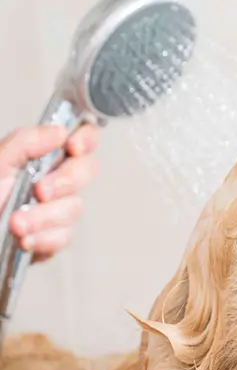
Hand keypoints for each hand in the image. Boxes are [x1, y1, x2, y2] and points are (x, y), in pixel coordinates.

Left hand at [0, 124, 100, 262]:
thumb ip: (25, 142)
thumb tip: (59, 131)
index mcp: (43, 155)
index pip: (81, 138)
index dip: (87, 139)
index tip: (73, 148)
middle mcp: (55, 179)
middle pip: (88, 170)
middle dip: (67, 181)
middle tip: (40, 191)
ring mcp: (58, 207)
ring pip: (75, 207)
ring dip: (44, 216)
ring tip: (16, 222)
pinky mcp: (55, 236)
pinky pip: (65, 235)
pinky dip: (44, 238)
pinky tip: (25, 238)